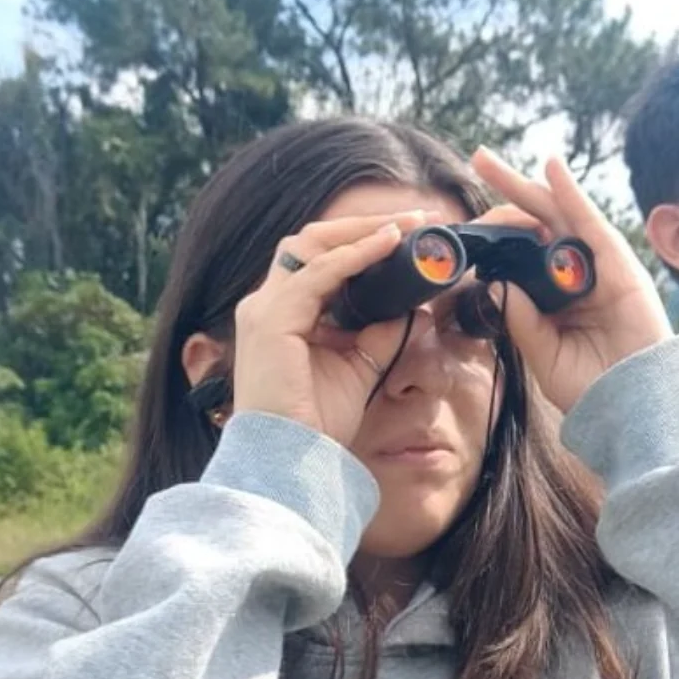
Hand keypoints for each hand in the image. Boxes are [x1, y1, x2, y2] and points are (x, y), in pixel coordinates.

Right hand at [230, 210, 433, 444]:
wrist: (291, 460)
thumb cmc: (316, 423)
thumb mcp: (359, 367)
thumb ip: (380, 334)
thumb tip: (415, 310)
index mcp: (283, 314)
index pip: (319, 259)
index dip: (361, 240)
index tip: (409, 233)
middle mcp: (266, 304)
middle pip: (312, 240)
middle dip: (364, 223)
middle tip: (414, 218)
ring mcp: (264, 309)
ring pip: (312, 244)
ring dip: (363, 230)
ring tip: (407, 224)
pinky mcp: (272, 320)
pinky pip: (318, 272)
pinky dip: (355, 255)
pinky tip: (386, 246)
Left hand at [468, 147, 672, 411]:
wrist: (632, 405)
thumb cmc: (591, 387)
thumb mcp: (543, 353)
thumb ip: (521, 320)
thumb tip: (497, 285)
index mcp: (552, 298)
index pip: (520, 255)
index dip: (497, 234)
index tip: (465, 220)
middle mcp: (572, 277)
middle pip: (536, 224)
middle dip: (507, 193)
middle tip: (478, 159)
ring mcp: (595, 268)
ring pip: (558, 215)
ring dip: (528, 184)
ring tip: (491, 161)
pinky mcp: (619, 265)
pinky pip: (590, 223)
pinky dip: (571, 194)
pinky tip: (550, 168)